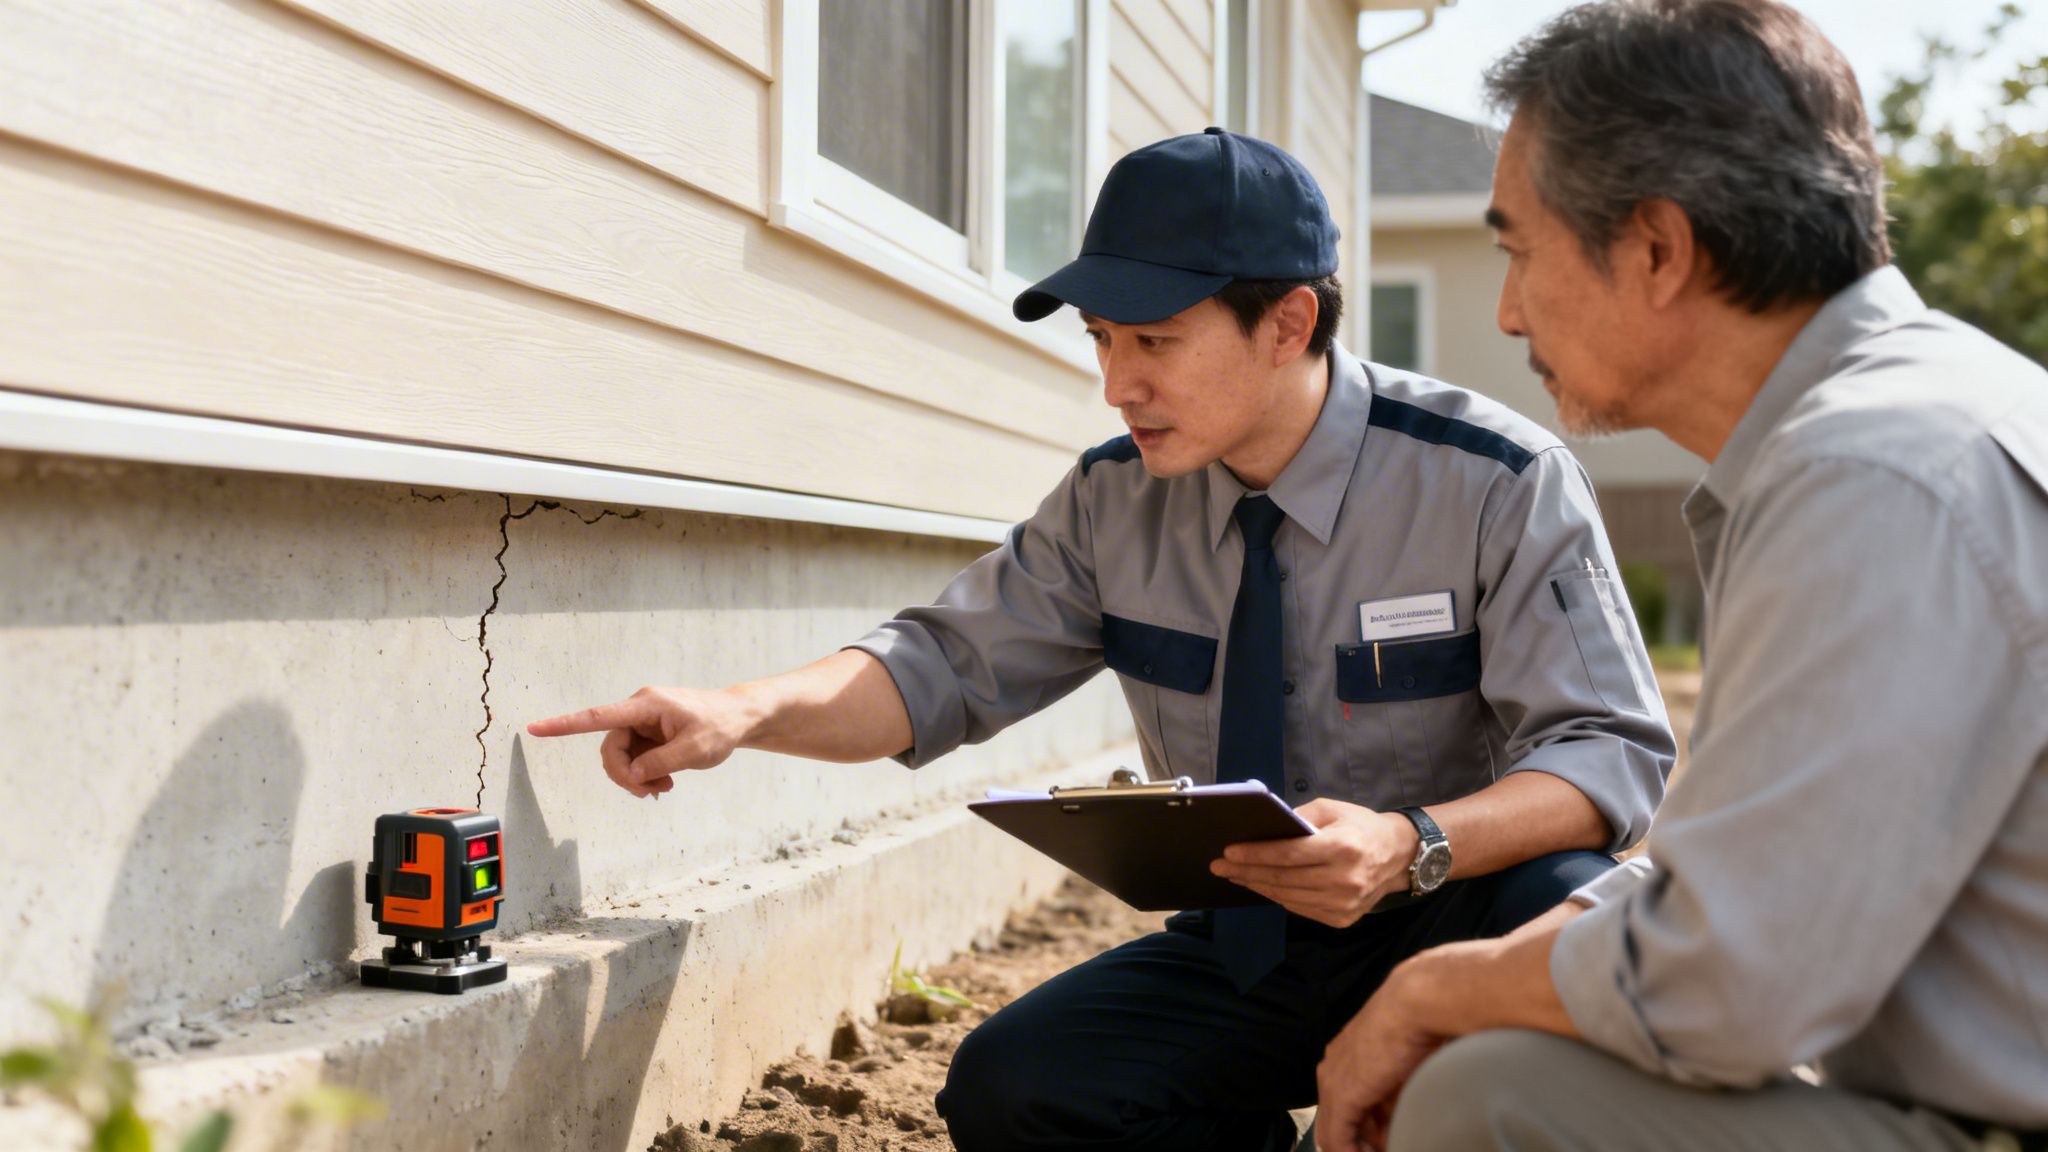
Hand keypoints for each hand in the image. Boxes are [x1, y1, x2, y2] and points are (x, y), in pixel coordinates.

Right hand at [526, 686, 754, 797]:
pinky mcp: (650, 735)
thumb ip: (660, 763)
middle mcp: (639, 711)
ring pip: (622, 757)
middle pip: (611, 748)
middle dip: (626, 775)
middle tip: (651, 793)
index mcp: (646, 705)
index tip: (534, 728)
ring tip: (664, 787)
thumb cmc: (720, 726)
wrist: (740, 718)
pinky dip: (646, 774)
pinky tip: (665, 782)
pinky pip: (635, 759)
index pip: (598, 716)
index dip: (564, 725)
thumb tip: (632, 774)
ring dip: (637, 778)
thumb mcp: (695, 750)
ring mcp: (644, 724)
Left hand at [1210, 799, 1416, 926]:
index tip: (1229, 851)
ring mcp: (1344, 904)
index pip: (1288, 854)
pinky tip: (1261, 886)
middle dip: (1246, 871)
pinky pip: (1300, 909)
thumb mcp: (1333, 808)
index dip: (1256, 854)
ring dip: (1257, 886)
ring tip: (1235, 876)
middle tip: (1220, 866)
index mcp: (1342, 848)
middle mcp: (1344, 880)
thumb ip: (1300, 817)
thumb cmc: (1362, 826)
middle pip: (1283, 878)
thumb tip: (1266, 829)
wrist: (1399, 856)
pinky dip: (1278, 897)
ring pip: (1288, 897)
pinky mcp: (1342, 919)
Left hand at [1316, 962, 1448, 1151]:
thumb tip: (1401, 1118)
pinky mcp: (1342, 1094)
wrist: (1419, 1002)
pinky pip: (1337, 1140)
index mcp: (1347, 1055)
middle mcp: (1333, 1067)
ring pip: (1333, 1135)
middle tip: (1387, 1148)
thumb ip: (1396, 1092)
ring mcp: (1333, 1081)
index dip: (1366, 1130)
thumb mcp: (1407, 1064)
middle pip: (1336, 1122)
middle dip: (1363, 1142)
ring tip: (1388, 1149)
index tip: (1389, 1139)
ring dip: (1361, 1149)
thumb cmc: (1422, 1023)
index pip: (1344, 1105)